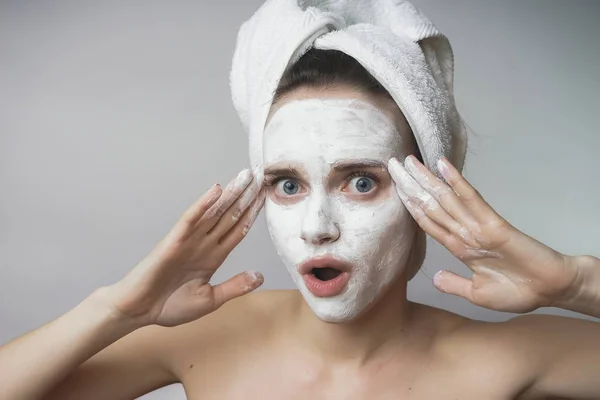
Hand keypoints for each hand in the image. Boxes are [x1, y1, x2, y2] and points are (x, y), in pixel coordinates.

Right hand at [106, 168, 265, 326]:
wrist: (139, 312)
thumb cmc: (169, 306)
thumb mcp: (210, 299)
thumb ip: (234, 286)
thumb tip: (259, 276)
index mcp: (214, 256)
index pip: (238, 229)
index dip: (253, 213)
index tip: (266, 197)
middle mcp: (204, 244)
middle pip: (230, 216)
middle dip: (246, 197)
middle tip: (261, 176)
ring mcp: (189, 240)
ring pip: (214, 213)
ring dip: (230, 195)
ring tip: (246, 177)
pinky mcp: (173, 241)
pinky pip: (191, 219)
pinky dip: (203, 205)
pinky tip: (216, 191)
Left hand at [388, 155, 576, 312]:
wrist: (549, 290)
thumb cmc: (518, 291)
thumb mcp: (479, 294)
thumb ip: (456, 284)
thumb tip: (436, 278)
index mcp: (460, 246)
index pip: (427, 220)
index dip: (410, 204)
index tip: (395, 188)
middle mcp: (465, 231)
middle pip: (431, 204)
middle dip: (410, 185)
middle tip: (391, 164)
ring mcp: (478, 225)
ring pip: (445, 199)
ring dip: (425, 179)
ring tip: (407, 161)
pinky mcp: (494, 224)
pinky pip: (472, 200)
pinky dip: (457, 183)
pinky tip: (443, 166)